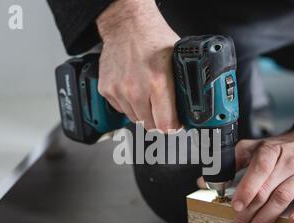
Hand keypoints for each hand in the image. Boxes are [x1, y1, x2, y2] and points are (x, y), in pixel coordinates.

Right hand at [96, 0, 179, 130]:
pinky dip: (128, 105)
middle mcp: (136, 90)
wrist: (126, 24)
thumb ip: (181, 86)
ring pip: (134, 119)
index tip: (175, 124)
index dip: (173, 127)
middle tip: (162, 112)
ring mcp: (119, 91)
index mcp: (158, 83)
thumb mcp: (176, 61)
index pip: (165, 124)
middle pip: (150, 125)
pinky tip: (133, 90)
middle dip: (158, 121)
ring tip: (146, 97)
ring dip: (143, 114)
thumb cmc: (151, 37)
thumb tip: (187, 106)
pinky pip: (120, 109)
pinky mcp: (106, 90)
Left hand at [231, 108, 293, 222]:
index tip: (236, 206)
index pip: (258, 169)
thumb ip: (232, 162)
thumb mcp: (257, 147)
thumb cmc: (283, 148)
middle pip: (268, 189)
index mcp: (272, 150)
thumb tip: (206, 180)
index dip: (246, 189)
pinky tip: (292, 221)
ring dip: (268, 217)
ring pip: (285, 197)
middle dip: (251, 211)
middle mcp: (291, 159)